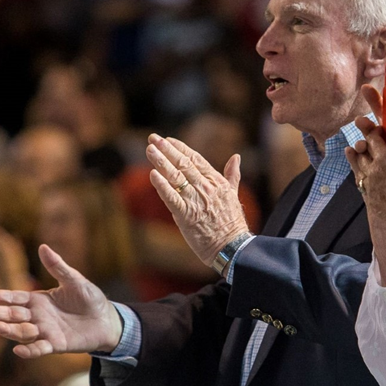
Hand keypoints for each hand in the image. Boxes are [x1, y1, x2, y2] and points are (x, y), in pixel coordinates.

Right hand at [0, 245, 122, 357]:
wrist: (107, 320)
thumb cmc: (90, 299)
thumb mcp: (74, 280)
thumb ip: (58, 267)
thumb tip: (43, 246)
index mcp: (39, 300)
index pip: (15, 298)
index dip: (1, 296)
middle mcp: (38, 316)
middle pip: (13, 315)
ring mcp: (45, 331)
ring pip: (22, 332)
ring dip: (9, 330)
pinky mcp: (56, 345)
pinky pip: (39, 348)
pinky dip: (29, 350)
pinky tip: (18, 350)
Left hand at [144, 133, 250, 266]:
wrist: (232, 247)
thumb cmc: (232, 223)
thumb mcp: (234, 194)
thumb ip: (232, 175)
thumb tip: (236, 157)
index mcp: (217, 181)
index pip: (196, 159)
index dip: (180, 148)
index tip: (167, 140)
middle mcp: (206, 188)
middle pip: (183, 164)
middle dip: (166, 150)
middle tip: (153, 138)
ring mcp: (196, 201)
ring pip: (175, 177)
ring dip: (161, 162)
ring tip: (149, 150)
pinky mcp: (186, 215)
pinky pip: (171, 198)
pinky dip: (162, 186)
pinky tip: (152, 175)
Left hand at [345, 85, 385, 235]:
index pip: (374, 137)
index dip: (373, 128)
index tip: (372, 124)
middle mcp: (373, 171)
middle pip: (363, 150)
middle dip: (362, 138)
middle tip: (359, 128)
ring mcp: (370, 187)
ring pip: (357, 167)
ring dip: (354, 156)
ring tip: (350, 150)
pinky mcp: (371, 200)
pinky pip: (360, 184)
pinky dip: (358, 175)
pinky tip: (360, 175)